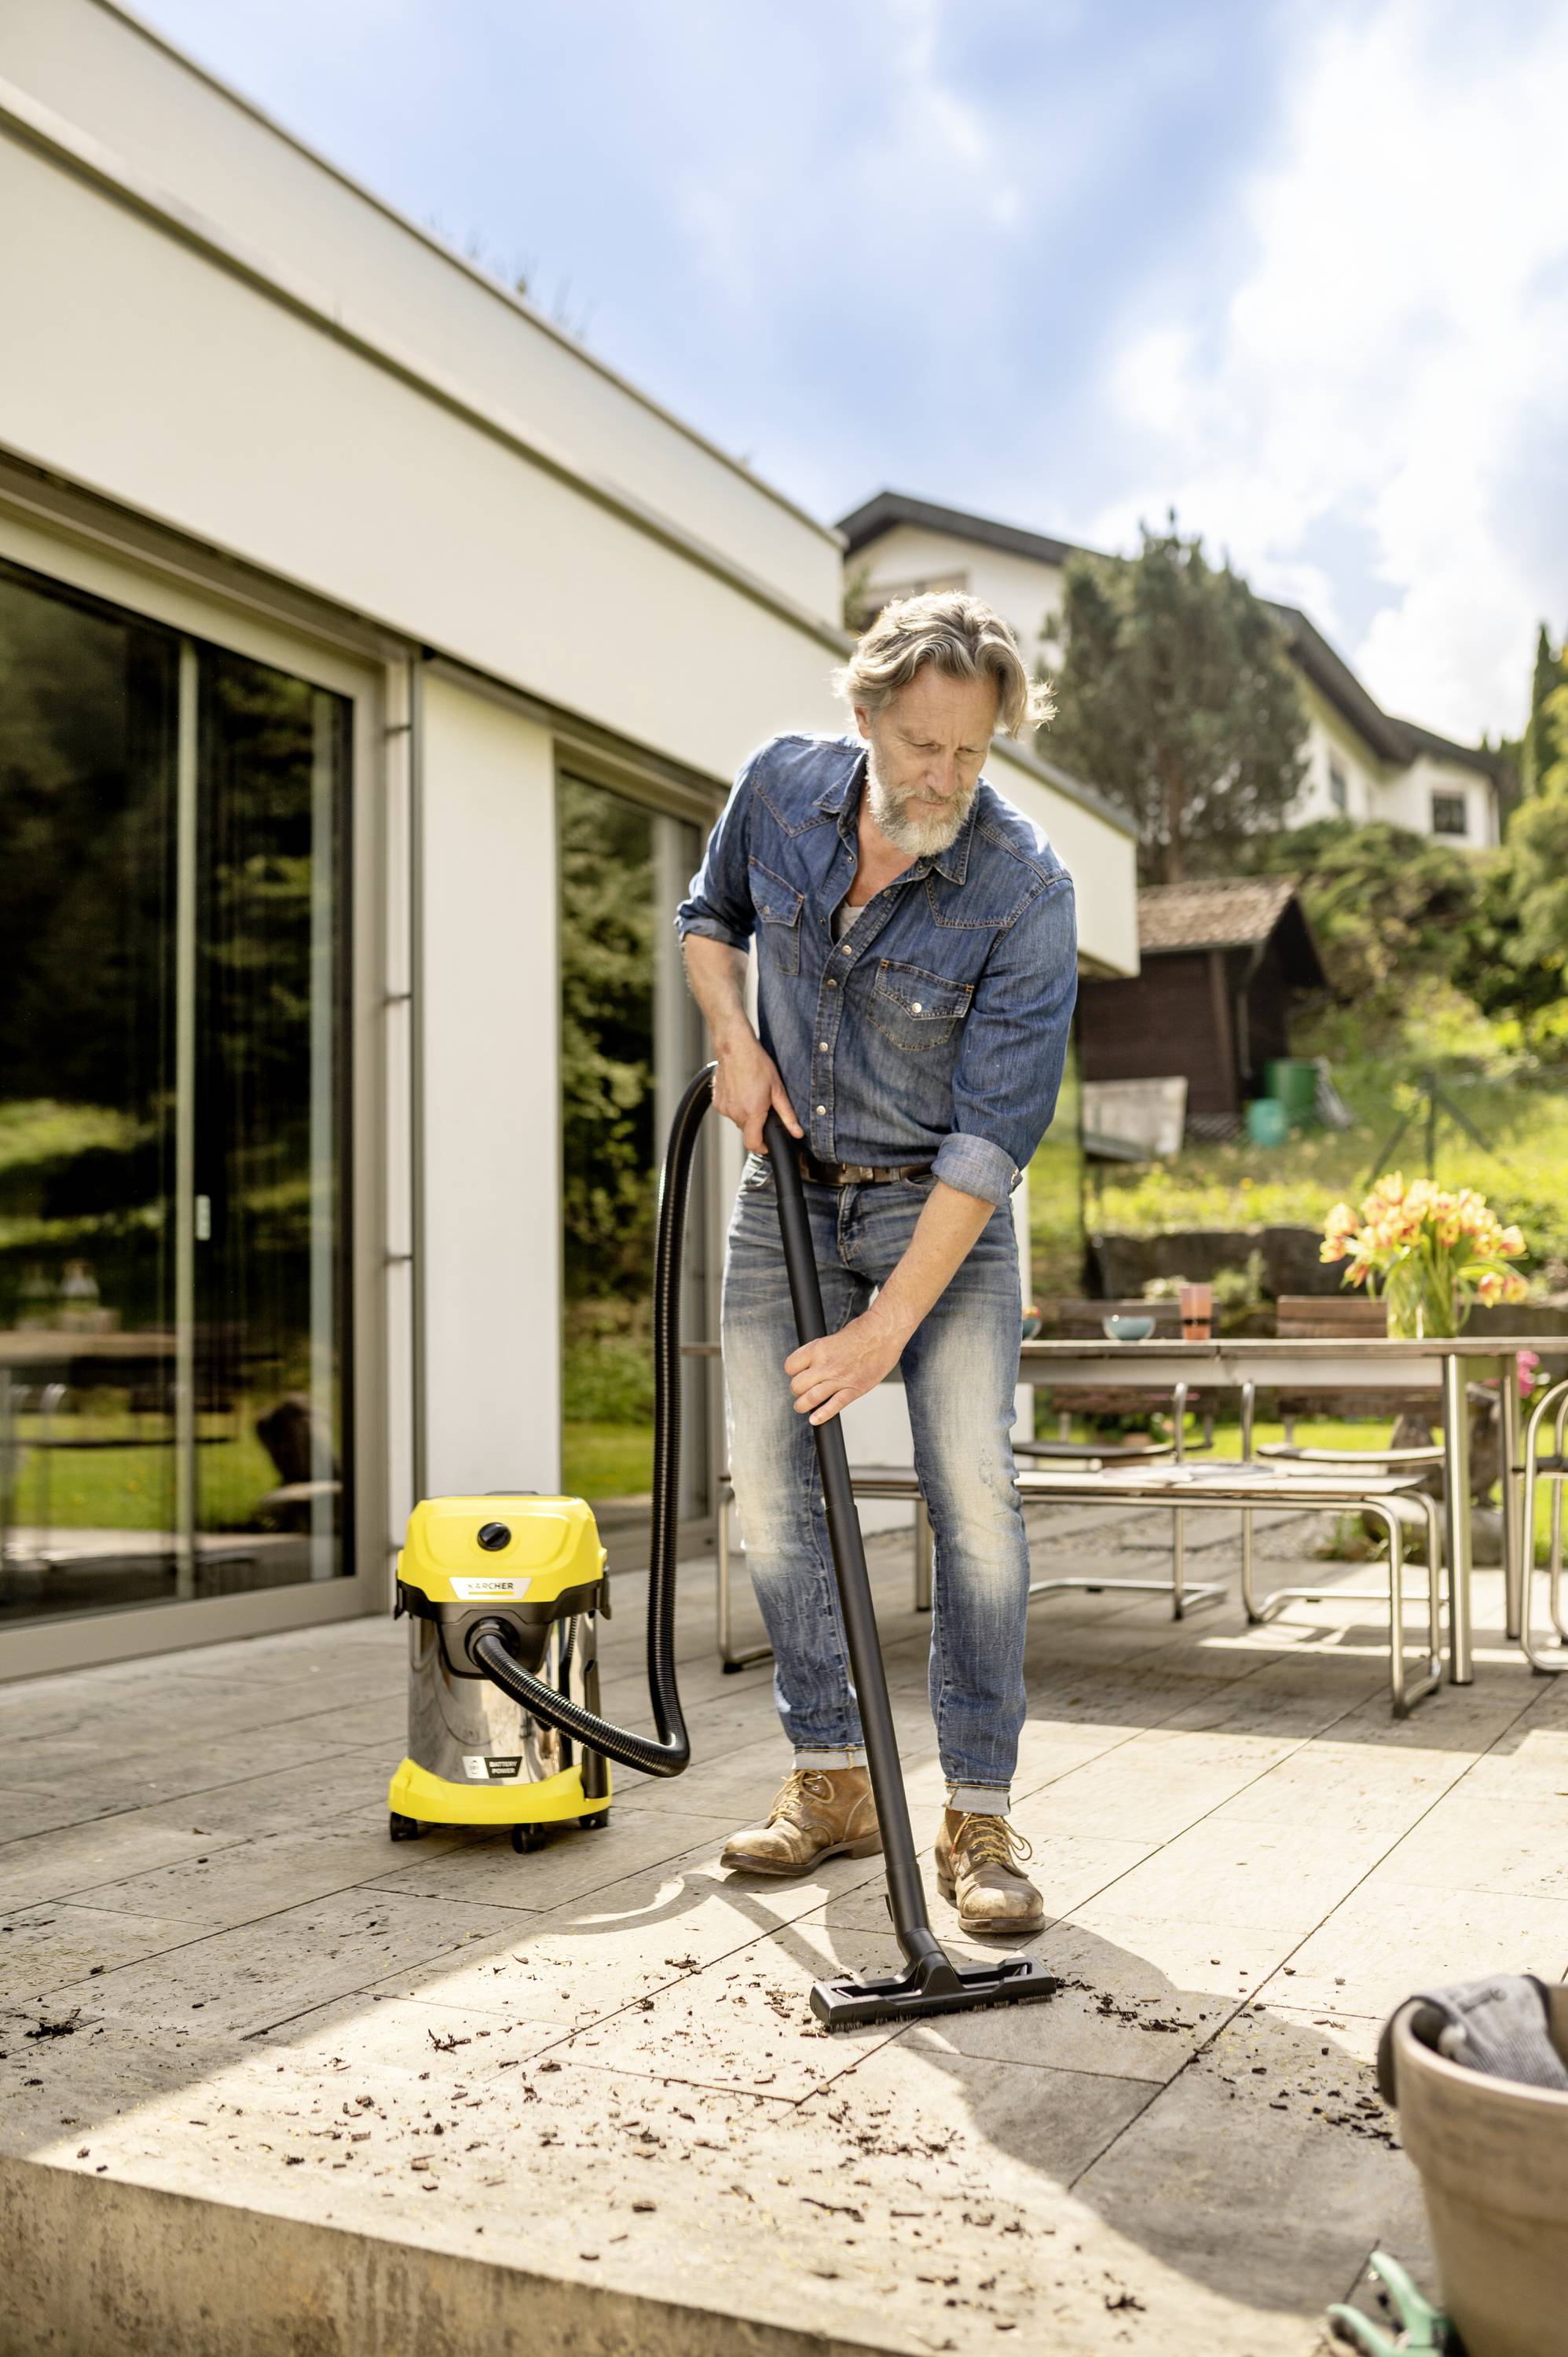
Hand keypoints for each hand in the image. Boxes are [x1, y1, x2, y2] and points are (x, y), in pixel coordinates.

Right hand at [712, 1033, 801, 1154]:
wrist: (734, 1047)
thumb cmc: (756, 1064)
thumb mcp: (778, 1090)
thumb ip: (787, 1115)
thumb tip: (797, 1133)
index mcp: (751, 1113)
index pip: (753, 1145)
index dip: (762, 1147)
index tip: (768, 1143)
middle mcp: (735, 1114)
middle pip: (747, 1131)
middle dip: (757, 1124)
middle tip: (764, 1106)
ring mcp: (724, 1108)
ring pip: (738, 1120)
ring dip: (746, 1114)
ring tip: (752, 1094)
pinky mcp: (717, 1101)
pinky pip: (729, 1111)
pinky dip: (736, 1106)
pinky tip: (741, 1091)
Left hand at [785, 1305, 906, 1425]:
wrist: (884, 1333)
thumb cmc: (862, 1332)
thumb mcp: (831, 1338)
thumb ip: (820, 1354)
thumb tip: (811, 1367)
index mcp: (817, 1349)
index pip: (790, 1366)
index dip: (792, 1372)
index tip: (797, 1374)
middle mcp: (825, 1365)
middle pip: (797, 1386)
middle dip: (797, 1390)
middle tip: (802, 1391)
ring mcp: (839, 1379)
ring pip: (810, 1399)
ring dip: (803, 1405)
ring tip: (803, 1406)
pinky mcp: (854, 1389)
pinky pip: (834, 1406)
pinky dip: (822, 1415)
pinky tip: (815, 1419)